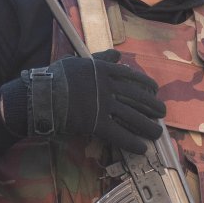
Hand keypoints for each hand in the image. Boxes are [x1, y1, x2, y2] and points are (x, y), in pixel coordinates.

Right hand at [4, 49, 165, 152]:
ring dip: (148, 126)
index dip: (146, 85)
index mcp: (104, 71)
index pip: (131, 77)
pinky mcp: (96, 123)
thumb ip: (100, 59)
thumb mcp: (78, 62)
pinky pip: (119, 134)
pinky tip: (142, 148)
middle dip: (152, 106)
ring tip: (157, 133)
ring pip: (133, 117)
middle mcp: (108, 87)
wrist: (41, 95)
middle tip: (162, 113)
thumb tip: (116, 54)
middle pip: (137, 97)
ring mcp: (103, 105)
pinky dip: (132, 142)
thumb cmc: (55, 78)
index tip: (155, 90)